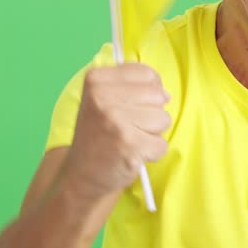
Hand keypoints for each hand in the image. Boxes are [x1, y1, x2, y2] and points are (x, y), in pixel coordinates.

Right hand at [62, 63, 171, 200]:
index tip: (130, 106)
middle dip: (150, 113)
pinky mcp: (129, 145)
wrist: (81, 174)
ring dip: (151, 134)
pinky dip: (152, 153)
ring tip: (129, 140)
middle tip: (127, 127)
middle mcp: (102, 97)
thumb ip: (133, 85)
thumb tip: (166, 94)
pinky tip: (132, 155)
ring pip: (163, 119)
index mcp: (96, 80)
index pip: (146, 73)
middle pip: (158, 95)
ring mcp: (115, 121)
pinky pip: (162, 144)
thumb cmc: (99, 134)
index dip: (148, 91)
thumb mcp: (103, 99)